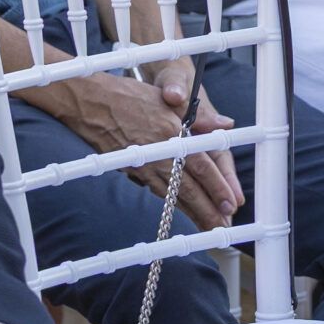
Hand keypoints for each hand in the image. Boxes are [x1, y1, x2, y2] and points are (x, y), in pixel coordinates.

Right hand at [58, 63, 242, 228]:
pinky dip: (172, 204)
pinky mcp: (133, 171)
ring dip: (192, 212)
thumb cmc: (132, 96)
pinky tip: (182, 211)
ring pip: (173, 195)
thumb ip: (201, 116)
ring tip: (208, 227)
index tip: (231, 203)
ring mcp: (145, 165)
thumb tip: (226, 125)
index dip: (218, 187)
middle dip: (208, 210)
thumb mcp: (169, 99)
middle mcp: (161, 154)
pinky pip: (157, 191)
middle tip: (223, 226)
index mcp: (174, 134)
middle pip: (190, 188)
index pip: (203, 166)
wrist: (92, 103)